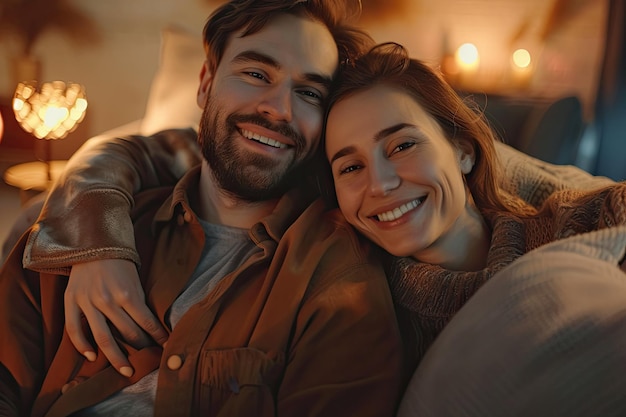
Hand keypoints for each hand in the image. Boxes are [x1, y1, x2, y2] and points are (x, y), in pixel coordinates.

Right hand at [64, 259, 167, 376]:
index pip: (147, 322)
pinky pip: (74, 329)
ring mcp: (88, 302)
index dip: (158, 337)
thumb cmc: (120, 262)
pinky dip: (82, 346)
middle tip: (149, 358)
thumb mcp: (136, 279)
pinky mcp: (71, 301)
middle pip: (127, 333)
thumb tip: (151, 326)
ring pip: (102, 338)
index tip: (166, 346)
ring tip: (126, 371)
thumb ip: (139, 301)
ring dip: (116, 358)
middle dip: (141, 348)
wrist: (93, 242)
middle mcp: (108, 300)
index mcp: (128, 293)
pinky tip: (92, 357)